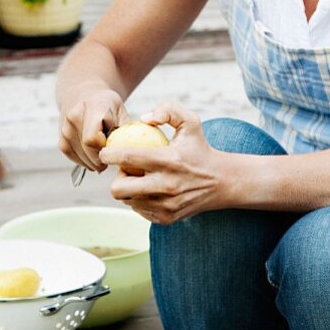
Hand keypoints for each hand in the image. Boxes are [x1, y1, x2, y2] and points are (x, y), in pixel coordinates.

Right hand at [58, 88, 130, 172]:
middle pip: (88, 150)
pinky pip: (73, 157)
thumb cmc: (108, 106)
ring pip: (81, 157)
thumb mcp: (122, 112)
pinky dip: (85, 161)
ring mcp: (65, 128)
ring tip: (103, 153)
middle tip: (112, 156)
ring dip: (94, 162)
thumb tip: (129, 152)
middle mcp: (74, 115)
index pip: (93, 138)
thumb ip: (126, 131)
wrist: (84, 95)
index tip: (115, 148)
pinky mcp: (61, 139)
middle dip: (102, 159)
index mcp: (94, 106)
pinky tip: (93, 156)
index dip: (106, 149)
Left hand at [98, 102, 225, 222]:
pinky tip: (151, 190)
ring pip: (127, 200)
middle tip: (126, 170)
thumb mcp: (191, 122)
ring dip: (129, 189)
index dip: (109, 154)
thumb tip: (144, 118)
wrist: (222, 182)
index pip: (127, 158)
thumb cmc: (199, 149)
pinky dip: (141, 200)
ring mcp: (166, 205)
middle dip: (116, 178)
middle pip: (118, 189)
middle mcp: (166, 186)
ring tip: (142, 179)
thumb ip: (168, 110)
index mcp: (169, 160)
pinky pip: (139, 210)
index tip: (107, 152)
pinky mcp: (166, 218)